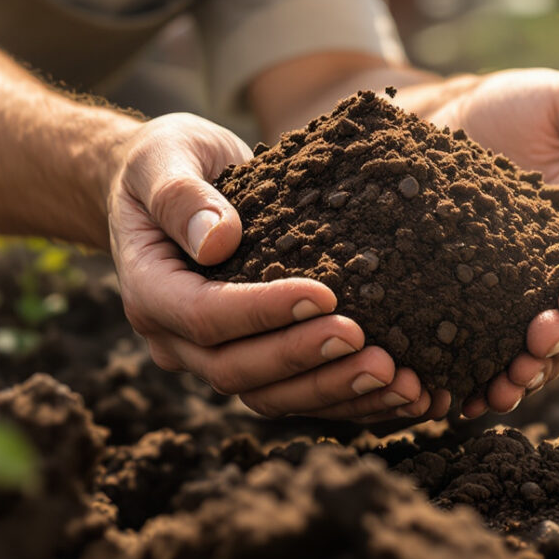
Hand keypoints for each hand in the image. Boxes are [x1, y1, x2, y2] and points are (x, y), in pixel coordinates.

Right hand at [106, 113, 428, 419]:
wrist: (162, 183)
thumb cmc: (165, 162)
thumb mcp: (163, 160)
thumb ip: (182, 198)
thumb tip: (218, 240)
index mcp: (150, 291)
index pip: (205, 316)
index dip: (264, 312)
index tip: (325, 294)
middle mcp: (176, 339)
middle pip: (238, 371)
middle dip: (308, 362)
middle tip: (373, 350)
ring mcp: (212, 356)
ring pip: (271, 396)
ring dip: (337, 392)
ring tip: (401, 382)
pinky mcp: (251, 359)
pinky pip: (297, 393)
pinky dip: (351, 399)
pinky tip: (408, 394)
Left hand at [426, 69, 558, 416]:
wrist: (451, 123)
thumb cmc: (521, 106)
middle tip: (535, 345)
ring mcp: (537, 294)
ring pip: (553, 349)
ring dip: (534, 373)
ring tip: (504, 386)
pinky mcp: (492, 309)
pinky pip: (500, 353)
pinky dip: (489, 379)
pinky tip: (465, 397)